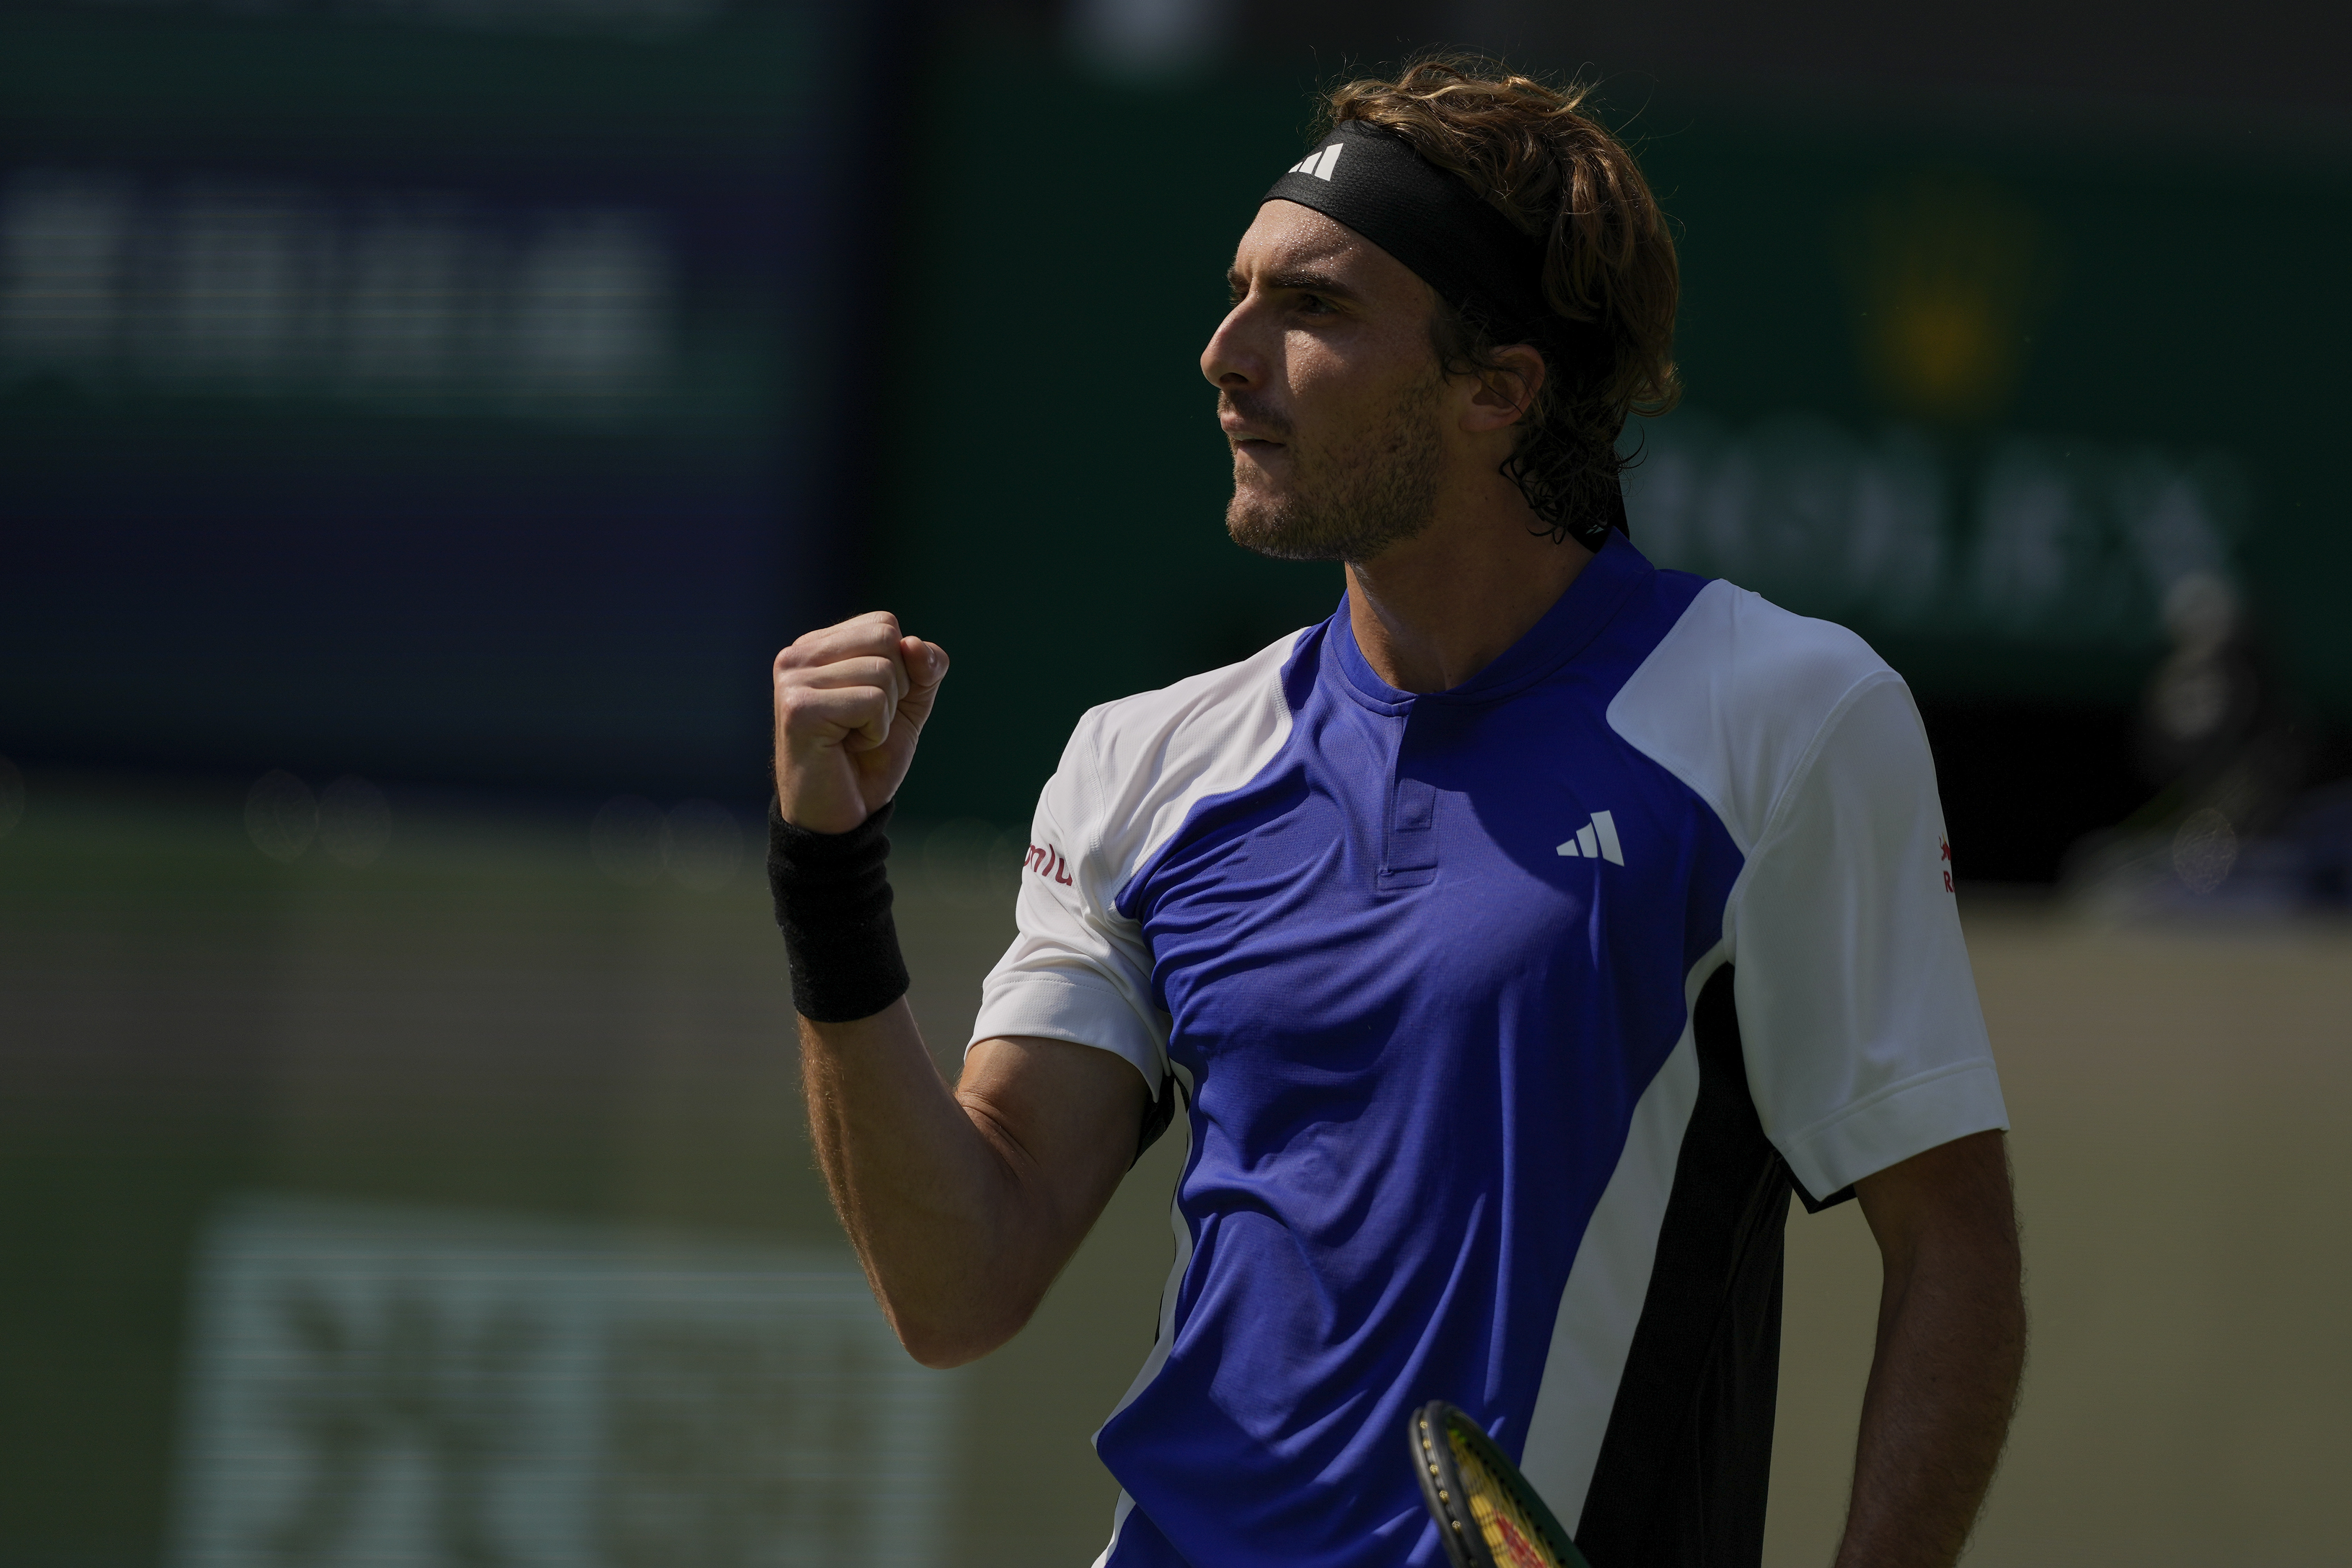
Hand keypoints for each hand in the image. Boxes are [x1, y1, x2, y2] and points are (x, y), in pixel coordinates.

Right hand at [772, 612, 947, 833]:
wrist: (839, 817)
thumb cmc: (867, 760)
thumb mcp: (908, 704)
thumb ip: (924, 667)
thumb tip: (914, 645)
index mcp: (817, 646)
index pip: (884, 624)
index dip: (902, 668)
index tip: (874, 705)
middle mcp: (797, 655)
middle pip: (886, 639)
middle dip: (896, 689)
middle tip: (864, 724)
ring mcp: (793, 680)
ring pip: (883, 671)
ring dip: (884, 715)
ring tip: (854, 737)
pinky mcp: (798, 709)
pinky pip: (872, 701)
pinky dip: (875, 732)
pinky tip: (847, 747)